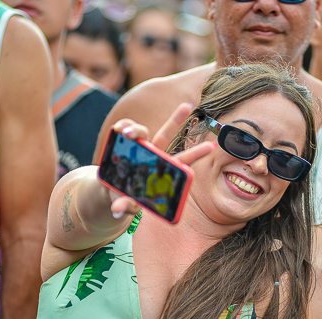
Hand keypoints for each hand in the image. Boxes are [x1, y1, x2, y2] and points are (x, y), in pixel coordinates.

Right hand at [106, 103, 214, 219]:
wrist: (112, 191)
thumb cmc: (127, 198)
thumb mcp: (127, 203)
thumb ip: (125, 205)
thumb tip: (118, 211)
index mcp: (162, 171)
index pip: (182, 161)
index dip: (194, 154)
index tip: (209, 146)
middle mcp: (153, 155)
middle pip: (166, 135)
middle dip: (175, 120)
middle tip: (188, 104)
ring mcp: (138, 148)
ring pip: (141, 132)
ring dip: (135, 128)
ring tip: (124, 131)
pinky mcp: (123, 144)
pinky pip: (124, 130)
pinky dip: (122, 127)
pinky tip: (118, 129)